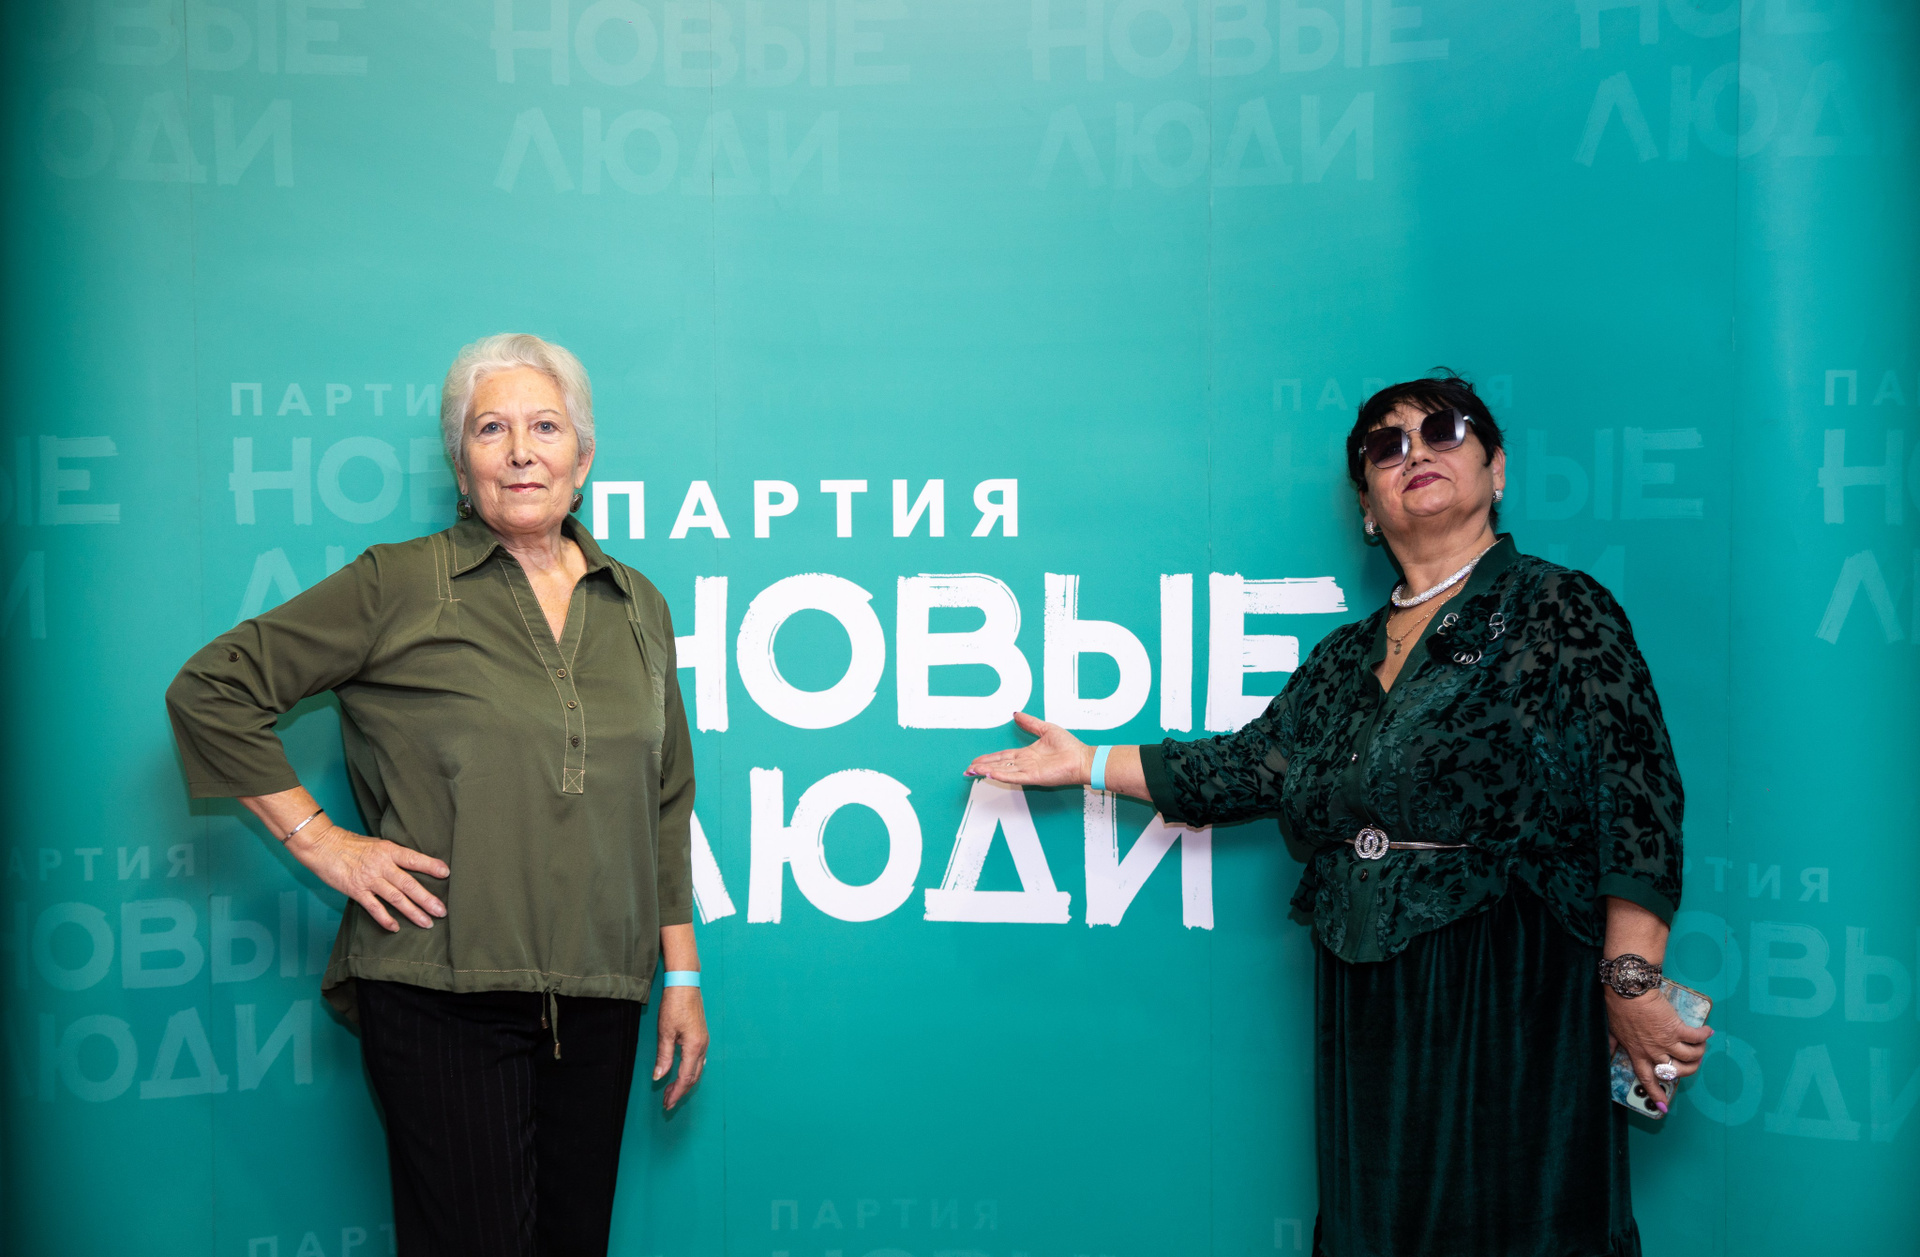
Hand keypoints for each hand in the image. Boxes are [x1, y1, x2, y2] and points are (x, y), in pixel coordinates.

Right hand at [288, 823, 448, 932]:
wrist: (322, 845)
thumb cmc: (349, 843)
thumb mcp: (376, 844)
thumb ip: (392, 856)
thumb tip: (411, 867)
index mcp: (388, 850)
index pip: (414, 859)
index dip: (430, 866)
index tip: (446, 873)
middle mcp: (382, 865)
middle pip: (409, 884)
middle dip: (427, 899)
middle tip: (442, 911)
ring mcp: (369, 879)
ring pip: (396, 898)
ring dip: (413, 912)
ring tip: (427, 923)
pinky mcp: (356, 891)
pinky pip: (374, 908)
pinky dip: (385, 919)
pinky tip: (395, 928)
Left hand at [653, 985, 708, 1111]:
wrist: (685, 984)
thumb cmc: (674, 1004)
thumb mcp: (665, 1032)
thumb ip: (663, 1057)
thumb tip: (659, 1077)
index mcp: (694, 1047)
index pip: (686, 1078)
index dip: (676, 1093)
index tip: (667, 1104)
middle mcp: (702, 1046)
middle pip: (693, 1077)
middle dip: (681, 1091)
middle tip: (667, 1103)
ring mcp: (704, 1041)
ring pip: (697, 1069)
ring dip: (685, 1082)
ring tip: (672, 1091)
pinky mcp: (701, 1036)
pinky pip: (698, 1060)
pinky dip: (690, 1071)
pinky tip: (682, 1073)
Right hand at [964, 712, 1090, 785]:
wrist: (1082, 758)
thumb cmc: (1069, 746)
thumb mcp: (1046, 729)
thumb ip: (1030, 723)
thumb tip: (1016, 713)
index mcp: (1026, 754)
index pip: (1003, 756)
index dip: (988, 758)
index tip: (976, 761)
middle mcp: (1025, 764)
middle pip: (999, 765)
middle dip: (982, 767)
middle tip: (968, 769)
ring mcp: (1029, 771)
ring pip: (1003, 771)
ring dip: (988, 771)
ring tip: (973, 772)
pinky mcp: (1035, 777)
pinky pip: (1015, 776)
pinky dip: (1002, 775)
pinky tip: (991, 774)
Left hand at [1605, 988, 1711, 1113]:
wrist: (1627, 991)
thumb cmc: (1618, 1008)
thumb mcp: (1612, 1031)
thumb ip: (1612, 1045)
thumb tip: (1606, 1053)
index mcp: (1637, 1053)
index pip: (1647, 1079)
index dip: (1655, 1093)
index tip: (1663, 1106)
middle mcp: (1653, 1052)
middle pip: (1675, 1071)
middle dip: (1687, 1070)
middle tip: (1692, 1062)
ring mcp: (1666, 1041)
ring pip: (1690, 1057)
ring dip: (1699, 1053)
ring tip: (1700, 1045)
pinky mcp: (1676, 1028)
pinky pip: (1695, 1038)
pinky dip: (1703, 1036)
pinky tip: (1707, 1031)